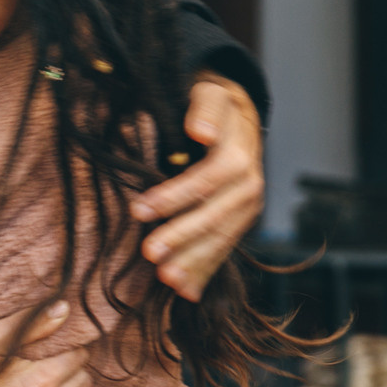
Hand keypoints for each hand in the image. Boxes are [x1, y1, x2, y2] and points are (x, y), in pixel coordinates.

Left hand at [130, 72, 263, 300]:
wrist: (240, 116)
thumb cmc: (215, 103)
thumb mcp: (211, 93)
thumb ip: (205, 108)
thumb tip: (201, 131)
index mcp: (239, 157)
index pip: (203, 180)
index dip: (172, 196)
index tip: (138, 209)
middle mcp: (248, 187)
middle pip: (213, 216)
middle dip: (181, 237)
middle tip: (149, 253)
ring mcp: (246, 209)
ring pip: (220, 239)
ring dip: (194, 262)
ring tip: (167, 280)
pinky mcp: (240, 223)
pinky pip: (224, 250)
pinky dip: (205, 272)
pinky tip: (187, 293)